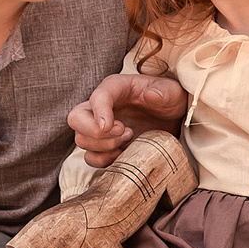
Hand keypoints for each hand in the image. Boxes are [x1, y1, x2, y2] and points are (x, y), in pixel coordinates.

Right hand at [69, 73, 189, 160]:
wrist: (172, 119)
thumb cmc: (169, 100)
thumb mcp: (172, 92)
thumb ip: (163, 92)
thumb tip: (150, 95)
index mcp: (115, 88)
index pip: (97, 97)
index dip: (99, 112)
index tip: (110, 127)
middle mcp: (101, 107)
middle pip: (75, 119)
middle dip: (94, 131)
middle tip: (124, 132)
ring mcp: (99, 128)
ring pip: (81, 139)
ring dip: (104, 146)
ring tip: (129, 138)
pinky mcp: (104, 146)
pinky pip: (90, 158)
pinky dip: (104, 160)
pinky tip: (123, 153)